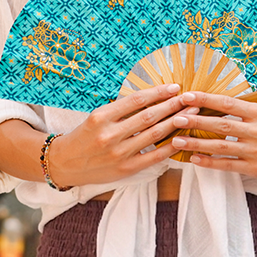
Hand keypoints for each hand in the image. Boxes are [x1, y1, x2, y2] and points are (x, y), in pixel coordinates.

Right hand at [46, 83, 196, 188]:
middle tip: (190, 97)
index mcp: (101, 116)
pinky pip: (154, 156)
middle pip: (149, 116)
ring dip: (175, 122)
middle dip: (172, 106)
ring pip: (154, 135)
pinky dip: (170, 147)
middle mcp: (109, 134)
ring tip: (191, 114)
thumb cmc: (84, 136)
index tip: (175, 86)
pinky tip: (182, 138)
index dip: (158, 92)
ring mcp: (118, 153)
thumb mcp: (97, 116)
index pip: (136, 100)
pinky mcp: (125, 169)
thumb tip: (153, 96)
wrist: (65, 163)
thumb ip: (122, 109)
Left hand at [167, 91, 256, 182]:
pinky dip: (209, 162)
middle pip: (222, 125)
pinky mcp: (255, 169)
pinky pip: (227, 165)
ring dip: (196, 144)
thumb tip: (211, 101)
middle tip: (176, 118)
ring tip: (177, 140)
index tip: (188, 96)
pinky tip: (194, 159)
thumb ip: (243, 109)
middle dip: (196, 121)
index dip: (207, 99)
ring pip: (221, 146)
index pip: (229, 103)